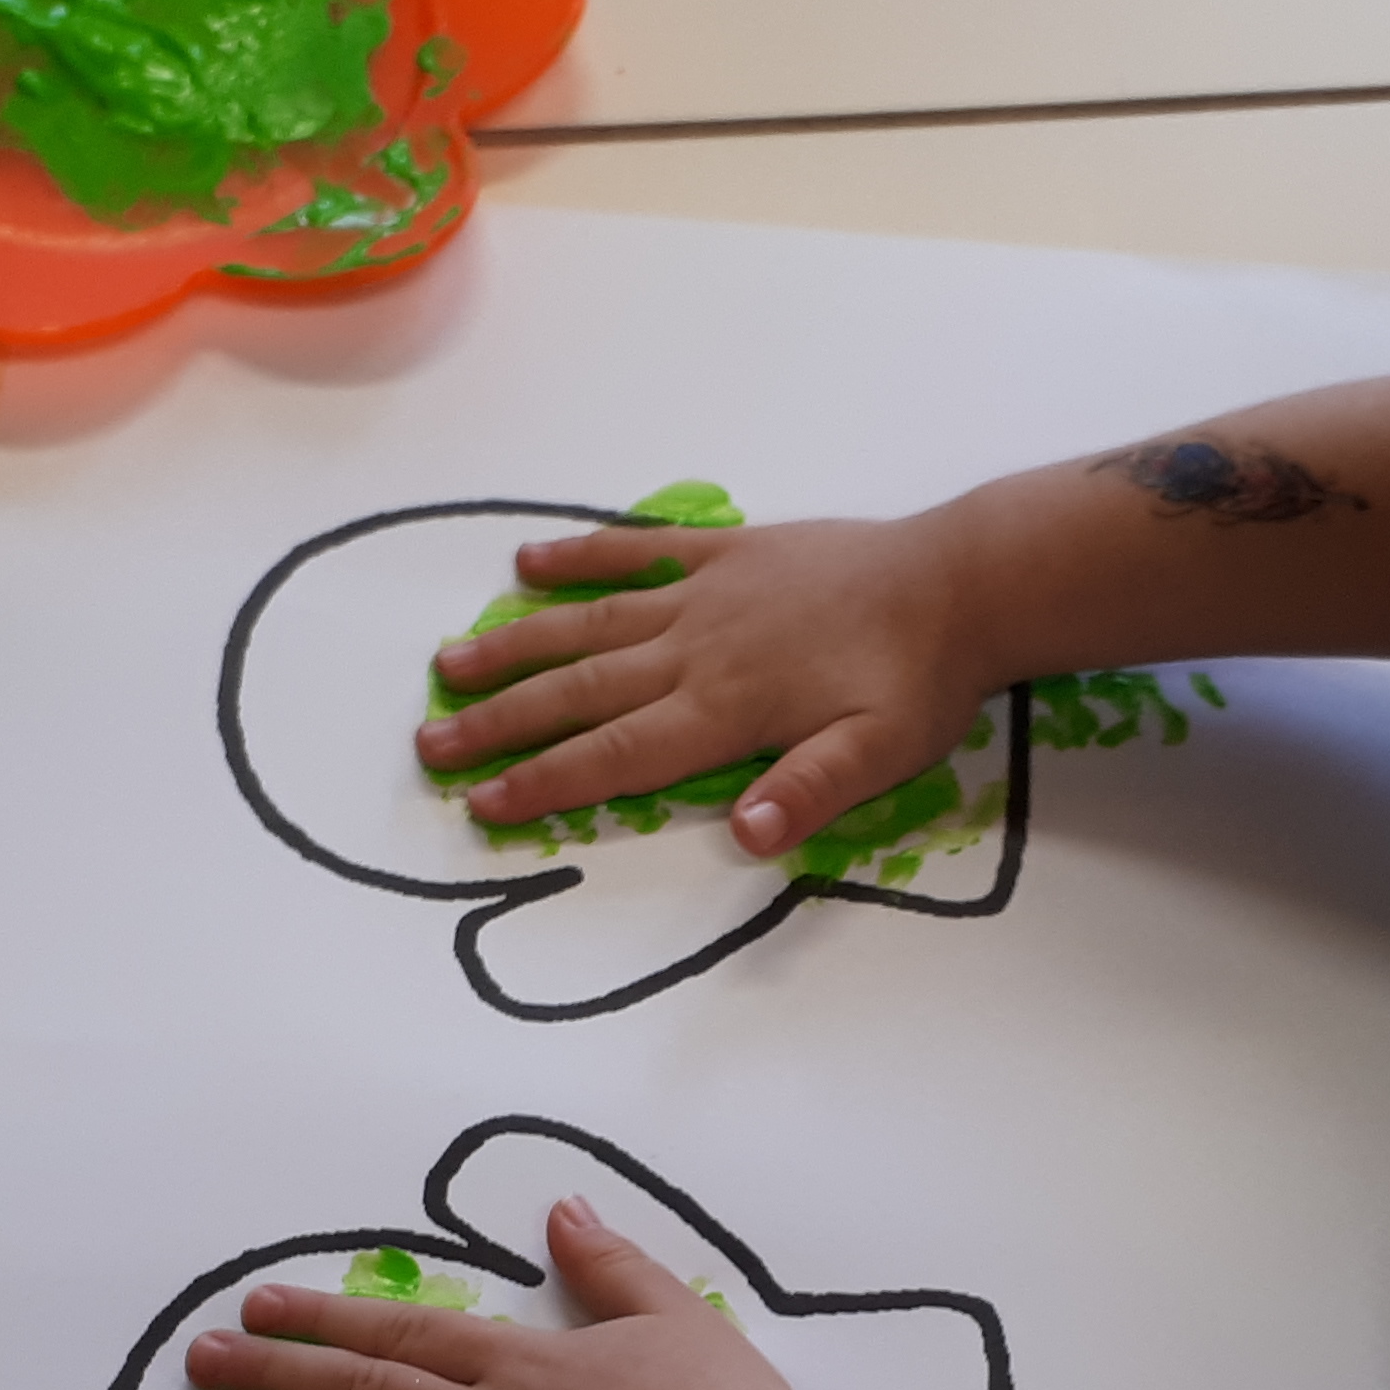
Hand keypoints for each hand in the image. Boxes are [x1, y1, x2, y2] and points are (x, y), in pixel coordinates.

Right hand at [416, 514, 1002, 856]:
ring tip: (449, 662)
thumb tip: (747, 837)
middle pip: (579, 691)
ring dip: (516, 644)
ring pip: (590, 623)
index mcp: (724, 709)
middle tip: (430, 743)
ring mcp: (705, 594)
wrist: (959, 580)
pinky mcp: (726, 551)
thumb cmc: (920, 679)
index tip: (482, 803)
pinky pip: (639, 552)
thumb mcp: (879, 755)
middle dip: (501, 721)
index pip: (615, 757)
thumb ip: (808, 793)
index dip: (544, 781)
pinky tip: (529, 563)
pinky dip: (583, 556)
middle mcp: (696, 651)